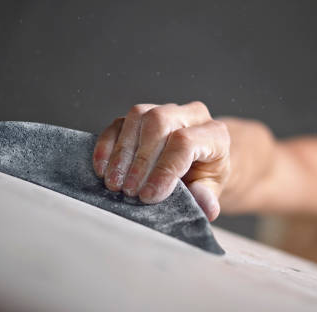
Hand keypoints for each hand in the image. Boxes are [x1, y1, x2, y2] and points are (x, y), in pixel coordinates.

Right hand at [92, 101, 230, 220]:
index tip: (149, 196)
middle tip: (129, 191)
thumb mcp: (212, 189)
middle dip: (140, 159)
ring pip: (138, 116)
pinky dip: (108, 145)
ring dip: (122, 152)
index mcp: (214, 134)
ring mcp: (164, 110)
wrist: (201, 161)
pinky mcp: (141, 115)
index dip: (164, 169)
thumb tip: (204, 206)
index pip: (185, 142)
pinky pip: (119, 122)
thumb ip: (208, 197)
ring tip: (114, 183)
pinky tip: (102, 169)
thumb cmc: (206, 175)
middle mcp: (191, 115)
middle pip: (160, 122)